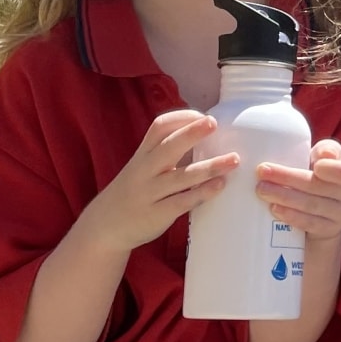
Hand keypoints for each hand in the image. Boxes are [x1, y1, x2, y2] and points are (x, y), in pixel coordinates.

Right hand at [76, 109, 235, 253]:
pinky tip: (220, 185)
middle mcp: (145, 170)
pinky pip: (182, 201)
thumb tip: (202, 136)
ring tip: (234, 159)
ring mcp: (150, 192)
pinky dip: (202, 193)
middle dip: (191, 133)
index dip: (181, 118)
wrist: (106, 226)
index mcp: (143, 154)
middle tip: (214, 123)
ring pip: (181, 176)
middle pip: (168, 147)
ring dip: (209, 167)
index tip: (203, 115)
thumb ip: (166, 153)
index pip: (158, 128)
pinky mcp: (156, 214)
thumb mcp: (143, 167)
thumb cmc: (134, 191)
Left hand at [256, 139, 340, 241]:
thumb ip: (326, 149)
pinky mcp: (329, 230)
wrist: (331, 207)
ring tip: (261, 190)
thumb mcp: (328, 156)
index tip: (315, 165)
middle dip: (289, 178)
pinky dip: (291, 216)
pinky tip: (275, 209)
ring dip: (284, 197)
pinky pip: (309, 224)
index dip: (333, 169)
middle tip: (262, 172)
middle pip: (320, 187)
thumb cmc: (325, 172)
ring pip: (312, 206)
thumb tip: (323, 154)